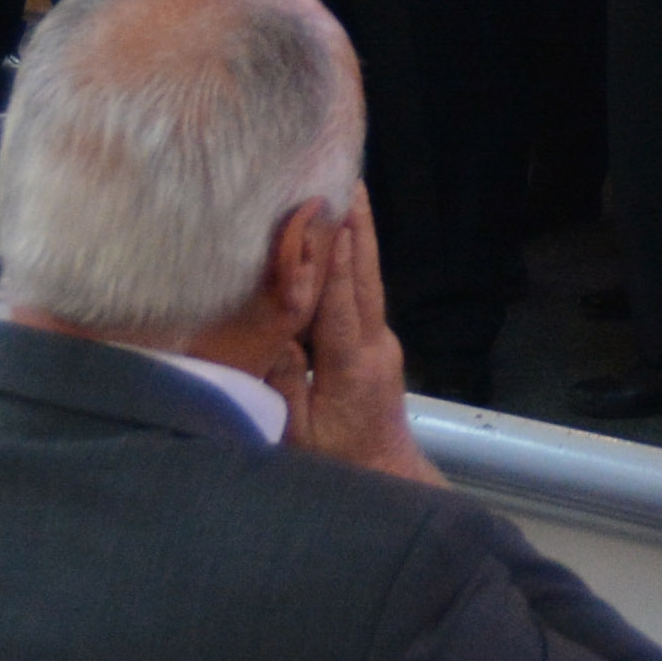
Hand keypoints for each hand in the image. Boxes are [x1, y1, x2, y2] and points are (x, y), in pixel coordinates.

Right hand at [290, 200, 432, 481]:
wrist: (388, 479)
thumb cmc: (337, 465)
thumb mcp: (299, 435)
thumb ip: (285, 384)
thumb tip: (274, 332)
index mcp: (352, 367)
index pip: (341, 303)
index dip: (335, 260)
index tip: (332, 216)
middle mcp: (374, 347)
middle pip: (365, 279)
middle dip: (358, 229)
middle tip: (351, 180)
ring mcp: (380, 345)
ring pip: (368, 284)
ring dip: (360, 239)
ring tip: (351, 194)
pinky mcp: (377, 348)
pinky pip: (364, 298)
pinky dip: (354, 266)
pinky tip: (344, 243)